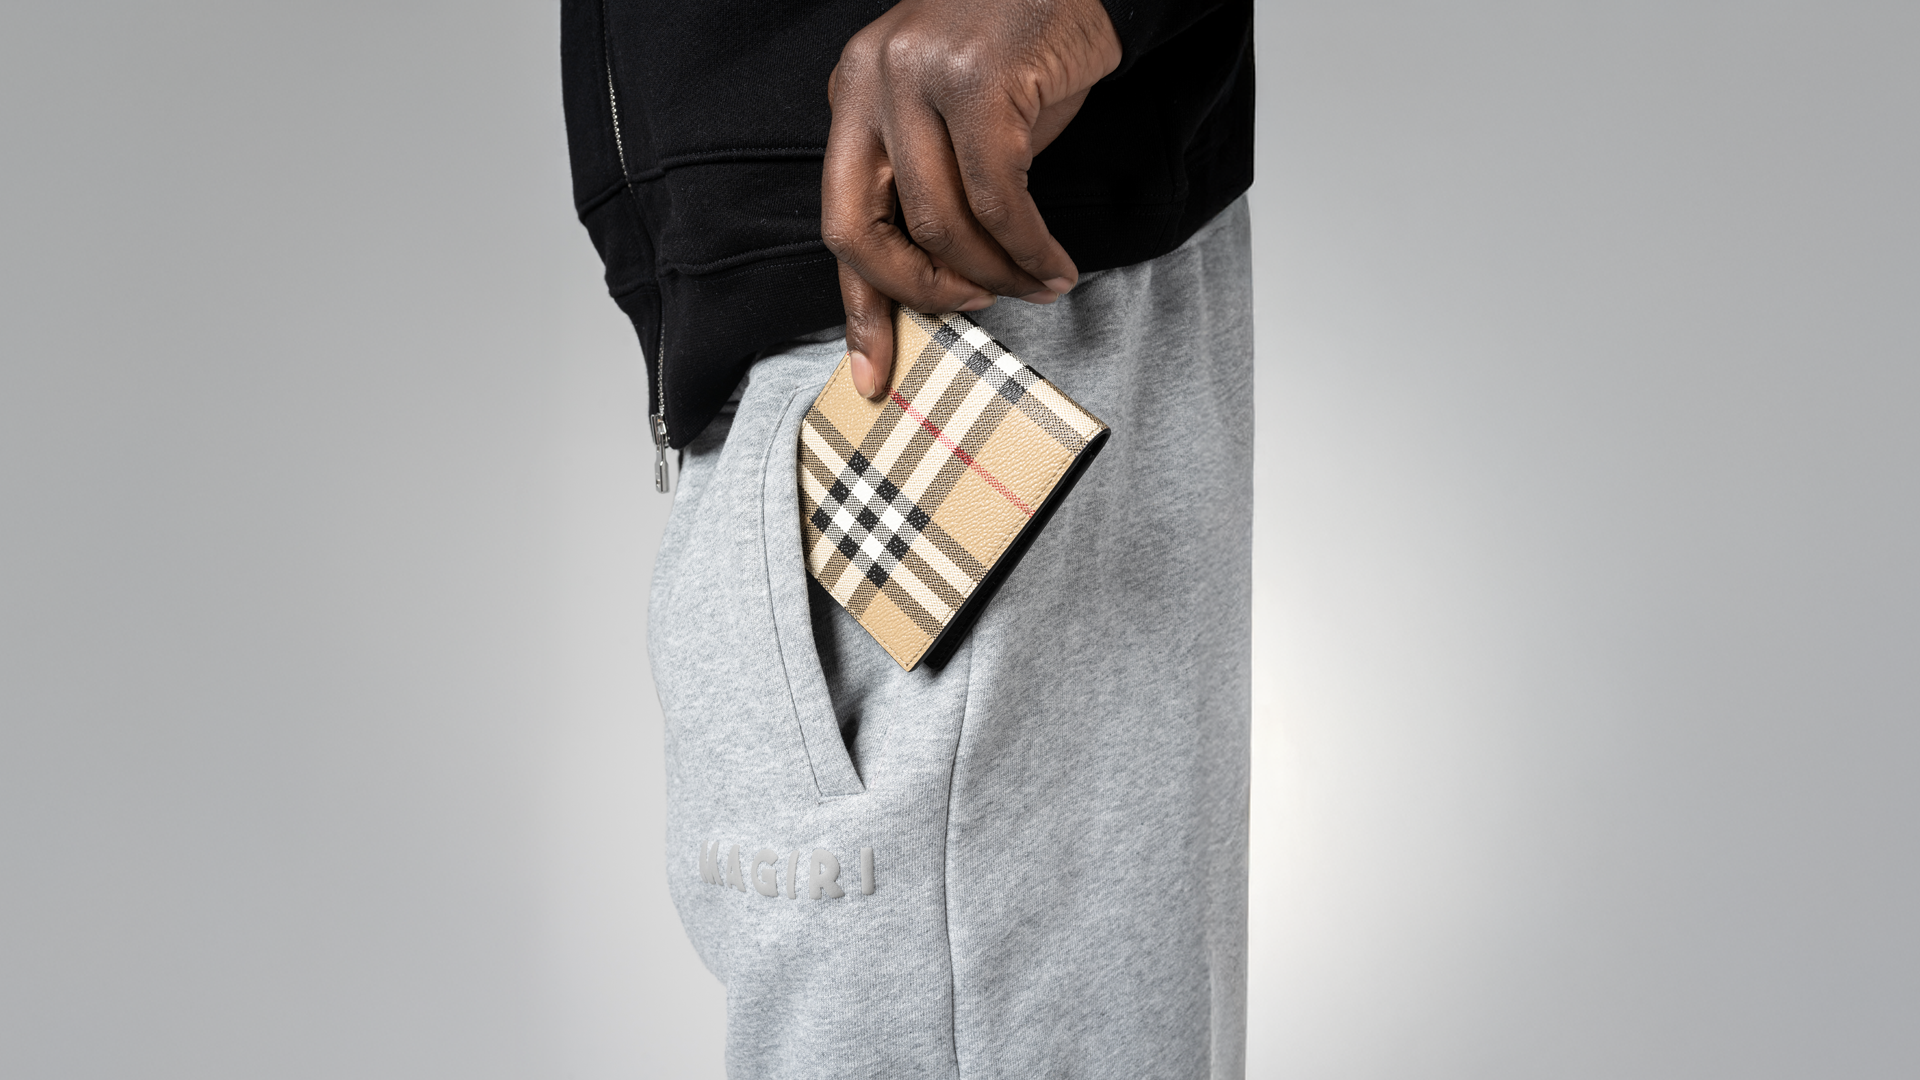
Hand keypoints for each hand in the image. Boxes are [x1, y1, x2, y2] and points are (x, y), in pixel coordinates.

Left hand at [822, 0, 1122, 398]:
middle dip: (924, 294)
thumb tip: (931, 287)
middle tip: (976, 311)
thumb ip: (932, 188)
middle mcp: (871, 79)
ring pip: (943, 224)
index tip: (874, 372)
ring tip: (1036, 286)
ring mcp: (920, 75)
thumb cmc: (1024, 52)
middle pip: (865, 232)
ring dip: (996, 275)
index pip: (841, 219)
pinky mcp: (980, 80)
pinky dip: (1031, 249)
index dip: (859, 307)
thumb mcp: (957, 120)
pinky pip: (1001, 200)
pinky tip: (1054, 265)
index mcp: (854, 93)